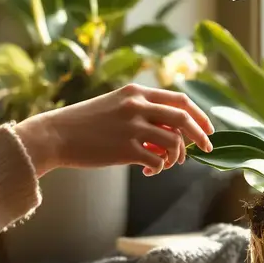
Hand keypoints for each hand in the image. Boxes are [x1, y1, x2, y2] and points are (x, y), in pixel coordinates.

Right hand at [14, 84, 214, 177]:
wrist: (55, 134)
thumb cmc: (84, 124)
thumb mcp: (114, 106)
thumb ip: (142, 111)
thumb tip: (172, 130)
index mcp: (136, 92)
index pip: (180, 99)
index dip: (199, 115)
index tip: (208, 128)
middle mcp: (137, 106)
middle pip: (184, 119)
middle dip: (201, 136)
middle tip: (206, 149)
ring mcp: (132, 127)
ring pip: (174, 142)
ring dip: (177, 157)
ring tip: (166, 163)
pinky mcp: (126, 149)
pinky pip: (157, 160)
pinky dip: (159, 167)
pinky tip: (150, 170)